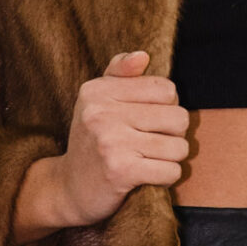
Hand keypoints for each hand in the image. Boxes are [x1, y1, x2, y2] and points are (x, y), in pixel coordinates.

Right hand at [16, 50, 190, 238]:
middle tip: (152, 144)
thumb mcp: (98, 101)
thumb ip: (119, 73)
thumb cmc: (92, 141)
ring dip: (171, 158)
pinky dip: (167, 177)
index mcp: (98, 91)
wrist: (68, 189)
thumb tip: (143, 56)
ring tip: (150, 160)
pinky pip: (171, 171)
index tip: (148, 121)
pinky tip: (148, 177)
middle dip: (174, 135)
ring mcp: (110, 141)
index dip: (167, 107)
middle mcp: (101, 112)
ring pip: (178, 147)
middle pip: (178, 117)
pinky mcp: (120, 171)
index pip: (166, 89)